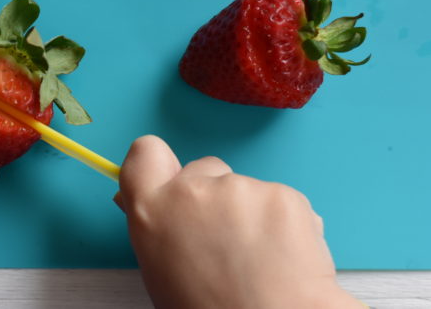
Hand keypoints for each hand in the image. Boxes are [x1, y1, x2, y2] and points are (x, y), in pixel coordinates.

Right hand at [115, 136, 361, 308]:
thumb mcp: (165, 275)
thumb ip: (159, 230)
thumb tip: (156, 205)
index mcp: (153, 212)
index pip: (146, 153)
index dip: (160, 165)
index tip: (172, 179)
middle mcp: (193, 192)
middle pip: (205, 169)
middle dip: (215, 196)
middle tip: (227, 243)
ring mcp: (241, 190)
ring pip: (247, 188)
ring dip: (252, 214)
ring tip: (259, 262)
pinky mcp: (284, 196)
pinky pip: (281, 200)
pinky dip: (284, 224)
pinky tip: (284, 259)